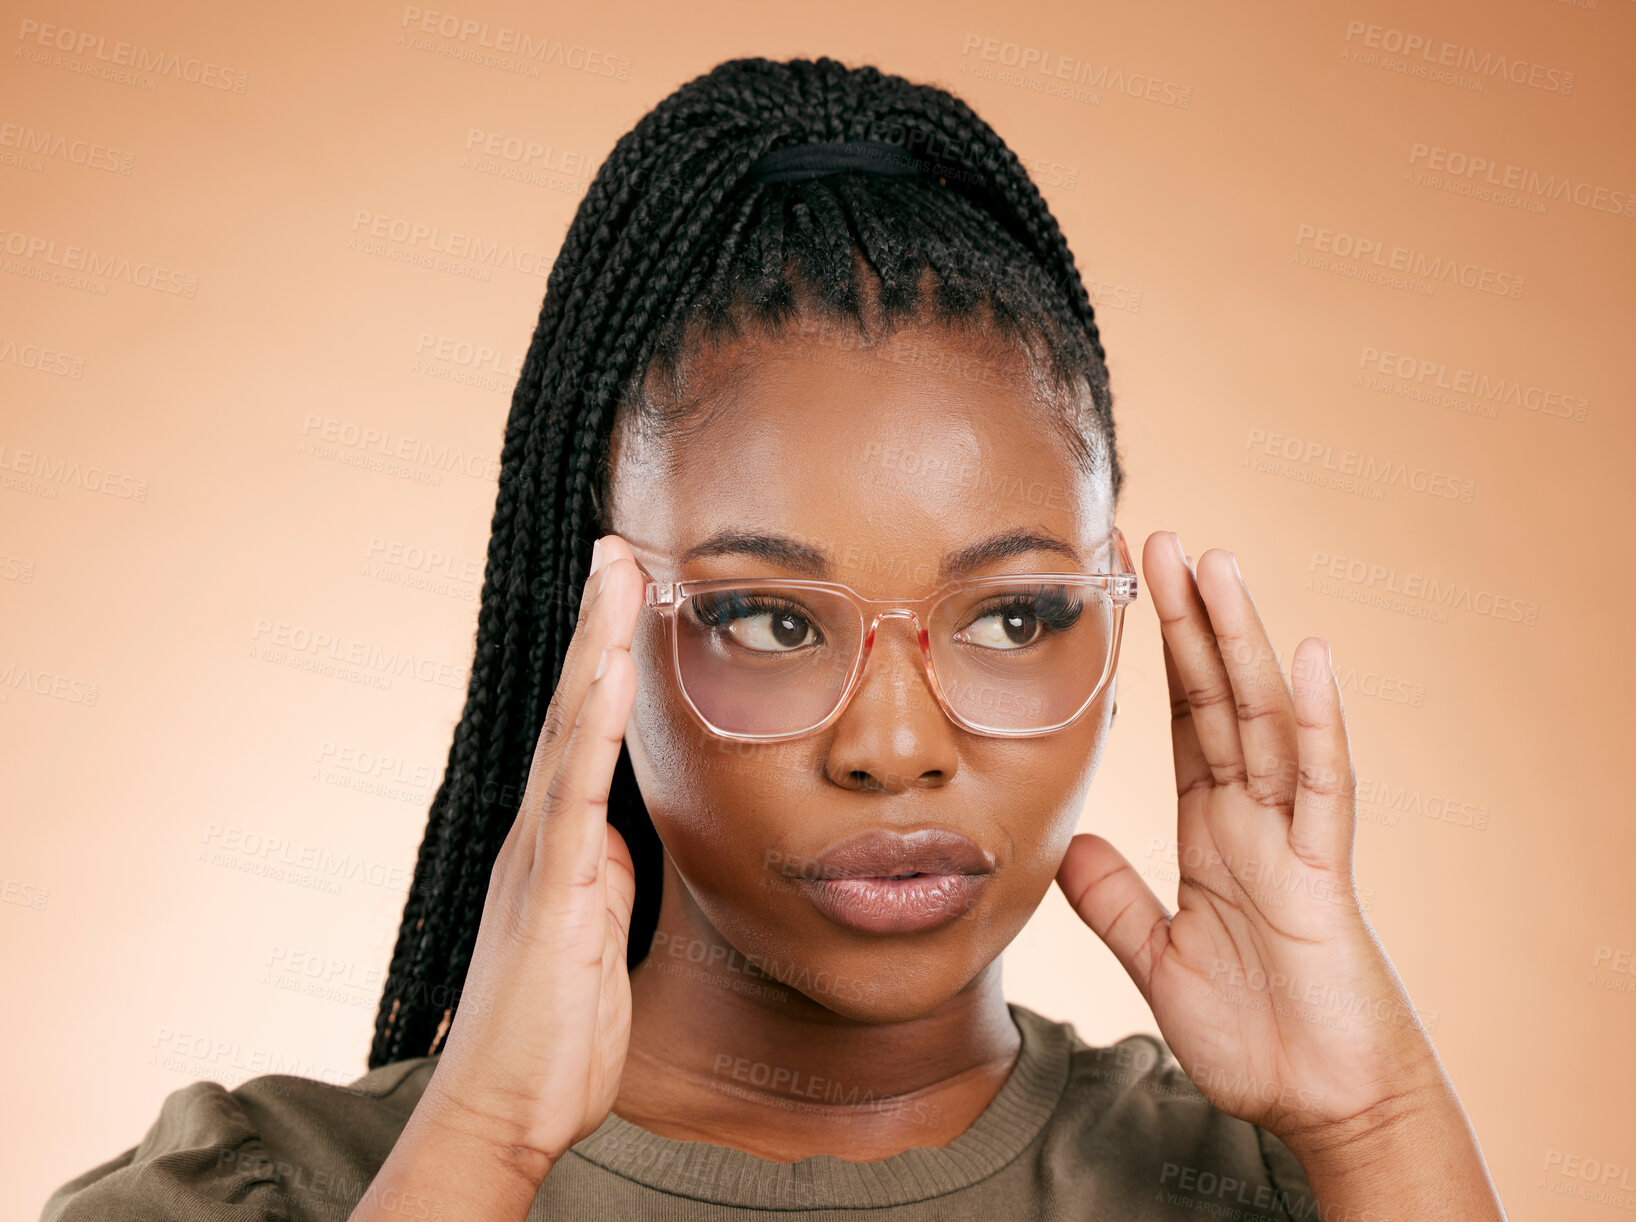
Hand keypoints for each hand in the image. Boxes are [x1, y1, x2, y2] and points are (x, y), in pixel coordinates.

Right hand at [415, 534, 642, 1181]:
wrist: (506, 1111)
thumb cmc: (551, 1033)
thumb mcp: (597, 934)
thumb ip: (605, 875)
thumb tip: (620, 833)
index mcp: (559, 843)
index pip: (582, 732)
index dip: (604, 659)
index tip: (625, 592)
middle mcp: (543, 834)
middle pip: (569, 708)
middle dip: (596, 625)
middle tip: (616, 547)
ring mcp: (542, 857)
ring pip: (567, 731)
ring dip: (594, 648)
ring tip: (615, 573)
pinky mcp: (552, 892)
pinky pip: (574, 795)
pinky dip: (589, 728)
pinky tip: (607, 673)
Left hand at [1055, 530, 1443, 1151]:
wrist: (1319, 1107)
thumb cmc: (1254, 1036)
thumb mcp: (1159, 958)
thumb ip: (1115, 899)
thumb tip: (1064, 839)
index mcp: (1215, 831)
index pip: (1183, 721)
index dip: (1160, 655)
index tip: (1134, 589)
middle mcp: (1255, 818)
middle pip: (1220, 698)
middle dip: (1192, 620)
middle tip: (1165, 540)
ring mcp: (1294, 840)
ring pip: (1267, 721)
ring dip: (1241, 643)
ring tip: (1219, 564)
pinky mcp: (1326, 878)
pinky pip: (1323, 788)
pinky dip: (1318, 724)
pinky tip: (1311, 658)